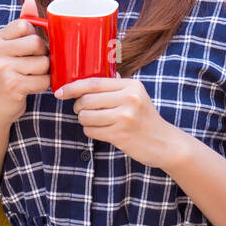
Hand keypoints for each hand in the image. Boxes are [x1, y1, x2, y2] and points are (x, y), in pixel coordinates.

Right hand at [0, 0, 51, 125]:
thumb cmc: (11, 71)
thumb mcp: (13, 46)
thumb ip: (23, 23)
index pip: (25, 25)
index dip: (35, 35)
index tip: (32, 46)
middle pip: (37, 43)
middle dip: (43, 54)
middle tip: (37, 62)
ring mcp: (3, 69)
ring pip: (42, 63)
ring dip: (45, 71)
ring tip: (34, 75)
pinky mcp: (12, 86)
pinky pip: (42, 80)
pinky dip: (44, 84)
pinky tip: (34, 86)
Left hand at [55, 77, 185, 170]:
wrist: (165, 143)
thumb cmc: (145, 118)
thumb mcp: (136, 96)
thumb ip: (115, 87)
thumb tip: (84, 81)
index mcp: (131, 86)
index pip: (93, 83)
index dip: (73, 87)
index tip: (60, 92)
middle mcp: (129, 99)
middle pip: (87, 100)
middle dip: (79, 107)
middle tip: (83, 110)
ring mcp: (125, 117)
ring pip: (86, 116)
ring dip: (84, 120)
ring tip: (95, 121)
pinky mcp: (120, 135)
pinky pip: (92, 131)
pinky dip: (91, 131)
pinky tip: (101, 131)